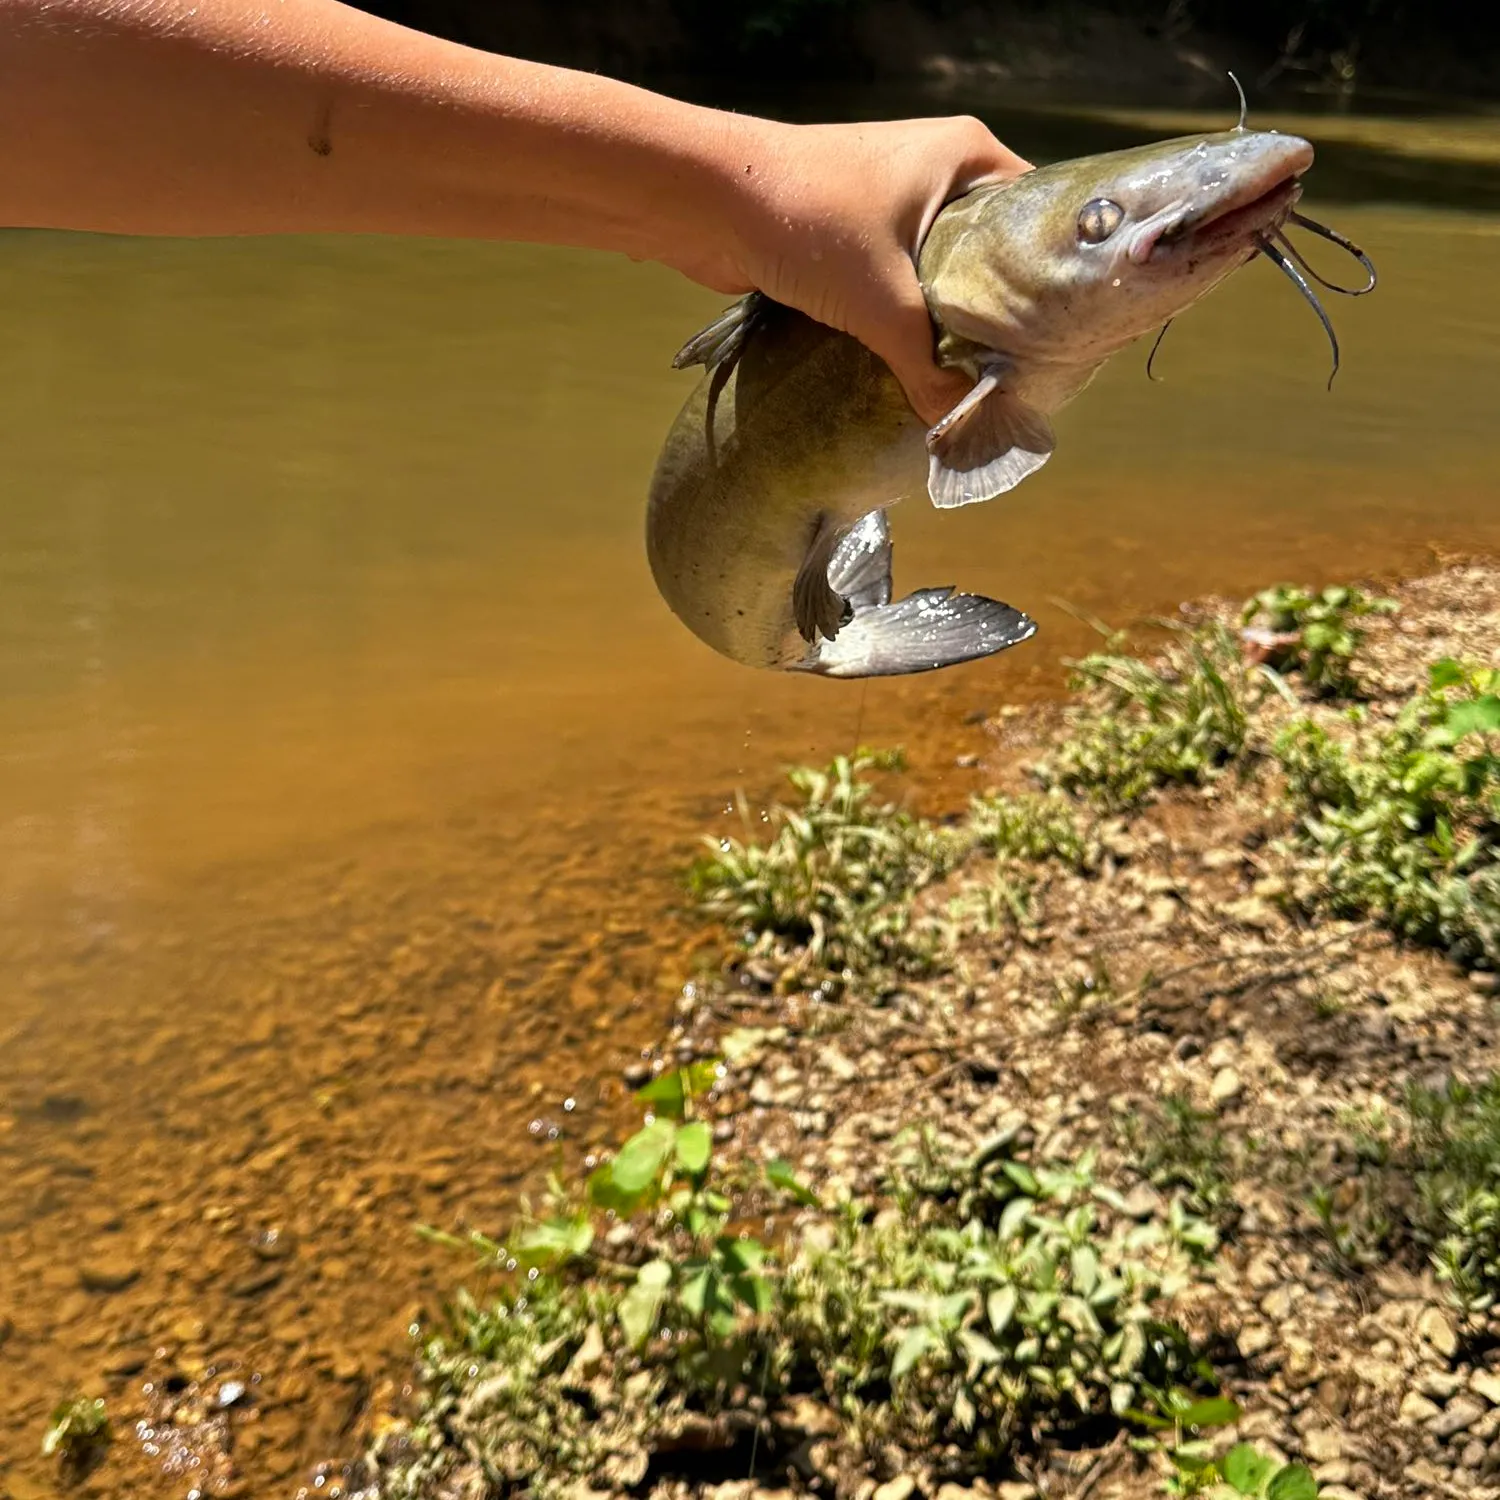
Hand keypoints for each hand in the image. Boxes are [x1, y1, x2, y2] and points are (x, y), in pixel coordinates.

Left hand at [671, 115, 1031, 425]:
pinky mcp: (853, 235)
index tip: (1055, 339)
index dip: (1046, 280)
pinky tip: (913, 366)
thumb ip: (928, 367)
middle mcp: (937, 171)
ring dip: (943, 322)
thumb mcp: (883, 301)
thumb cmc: (809, 219)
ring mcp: (893, 201)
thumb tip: (959, 428)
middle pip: (989, 254)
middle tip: (1013, 373)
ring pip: (938, 273)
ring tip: (969, 378)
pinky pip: (897, 283)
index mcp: (967, 156)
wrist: (708, 200)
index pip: (1034, 219)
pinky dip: (903, 320)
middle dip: (993, 313)